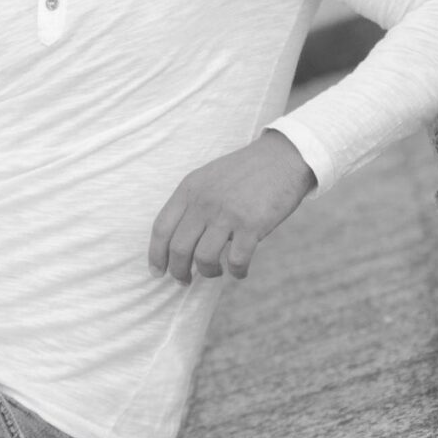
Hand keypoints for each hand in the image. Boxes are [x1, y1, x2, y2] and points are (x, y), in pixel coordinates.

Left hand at [147, 130, 316, 283]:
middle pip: (178, 248)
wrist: (281, 157)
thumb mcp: (207, 178)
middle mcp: (203, 202)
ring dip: (208, 272)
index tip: (156, 271)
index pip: (161, 228)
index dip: (156, 254)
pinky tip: (239, 271)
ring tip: (215, 272)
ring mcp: (226, 214)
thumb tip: (179, 240)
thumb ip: (192, 203)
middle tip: (183, 280)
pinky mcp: (252, 225)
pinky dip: (237, 272)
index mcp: (189, 189)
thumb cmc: (244, 172)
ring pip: (204, 258)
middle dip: (178, 271)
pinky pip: (237, 260)